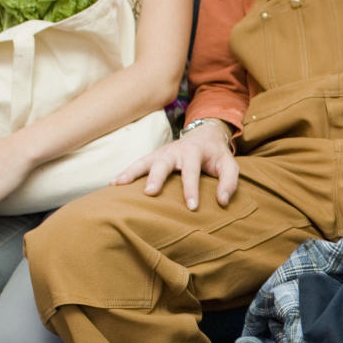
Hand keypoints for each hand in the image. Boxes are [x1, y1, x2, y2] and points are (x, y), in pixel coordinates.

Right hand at [112, 119, 237, 209]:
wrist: (204, 135)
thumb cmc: (216, 155)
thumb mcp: (230, 165)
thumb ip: (229, 182)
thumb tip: (222, 202)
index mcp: (194, 152)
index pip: (192, 171)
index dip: (191, 189)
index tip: (191, 207)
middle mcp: (174, 150)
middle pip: (163, 162)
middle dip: (156, 177)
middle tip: (150, 192)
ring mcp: (161, 153)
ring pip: (144, 161)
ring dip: (131, 172)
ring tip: (118, 185)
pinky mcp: (153, 157)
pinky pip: (137, 164)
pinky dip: (125, 173)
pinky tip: (113, 184)